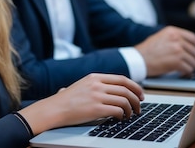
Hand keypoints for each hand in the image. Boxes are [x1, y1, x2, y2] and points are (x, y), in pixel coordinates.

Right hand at [19, 73, 143, 133]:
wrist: (54, 108)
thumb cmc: (66, 100)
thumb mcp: (82, 84)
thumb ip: (95, 84)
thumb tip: (111, 89)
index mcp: (95, 77)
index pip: (122, 79)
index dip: (135, 87)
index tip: (140, 94)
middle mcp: (97, 84)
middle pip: (126, 90)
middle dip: (137, 99)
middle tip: (139, 107)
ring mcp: (97, 96)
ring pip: (124, 101)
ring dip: (131, 109)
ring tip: (130, 115)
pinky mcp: (96, 109)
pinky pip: (118, 111)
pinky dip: (123, 115)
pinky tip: (120, 119)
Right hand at [135, 26, 194, 76]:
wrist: (138, 60)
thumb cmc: (147, 51)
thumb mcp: (161, 37)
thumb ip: (174, 39)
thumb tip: (187, 46)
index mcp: (172, 31)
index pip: (193, 38)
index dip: (192, 47)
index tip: (190, 53)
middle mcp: (176, 38)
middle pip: (194, 51)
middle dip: (191, 58)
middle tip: (187, 63)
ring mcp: (177, 50)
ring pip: (193, 61)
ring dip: (190, 66)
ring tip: (183, 69)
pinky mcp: (177, 61)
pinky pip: (189, 68)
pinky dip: (186, 72)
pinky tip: (181, 72)